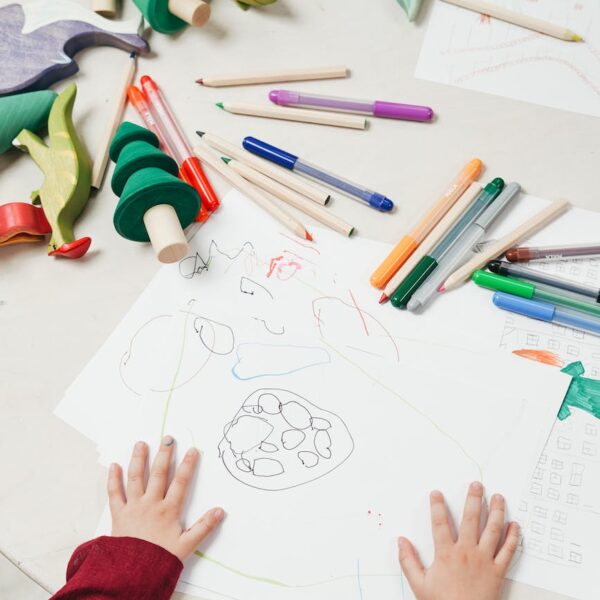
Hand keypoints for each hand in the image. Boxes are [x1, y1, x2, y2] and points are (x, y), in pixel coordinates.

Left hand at [107, 436, 224, 561]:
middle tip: (168, 439)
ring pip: (136, 478)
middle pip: (159, 474)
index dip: (188, 465)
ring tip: (141, 444)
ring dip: (139, 459)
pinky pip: (114, 494)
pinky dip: (113, 479)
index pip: (181, 482)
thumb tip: (220, 511)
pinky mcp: (118, 515)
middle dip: (164, 455)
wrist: (131, 575)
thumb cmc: (160, 560)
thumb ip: (204, 527)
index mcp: (169, 510)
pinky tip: (114, 466)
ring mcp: (133, 507)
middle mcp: (151, 504)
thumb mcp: (187, 545)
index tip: (193, 450)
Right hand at [398, 482, 519, 599]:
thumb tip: (401, 541)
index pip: (440, 523)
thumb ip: (408, 561)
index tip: (437, 493)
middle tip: (477, 485)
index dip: (437, 506)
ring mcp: (485, 560)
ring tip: (498, 497)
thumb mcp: (419, 584)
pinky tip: (515, 525)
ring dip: (496, 511)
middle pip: (471, 519)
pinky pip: (508, 551)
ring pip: (492, 530)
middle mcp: (467, 552)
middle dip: (474, 499)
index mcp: (446, 553)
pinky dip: (513, 537)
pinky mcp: (499, 571)